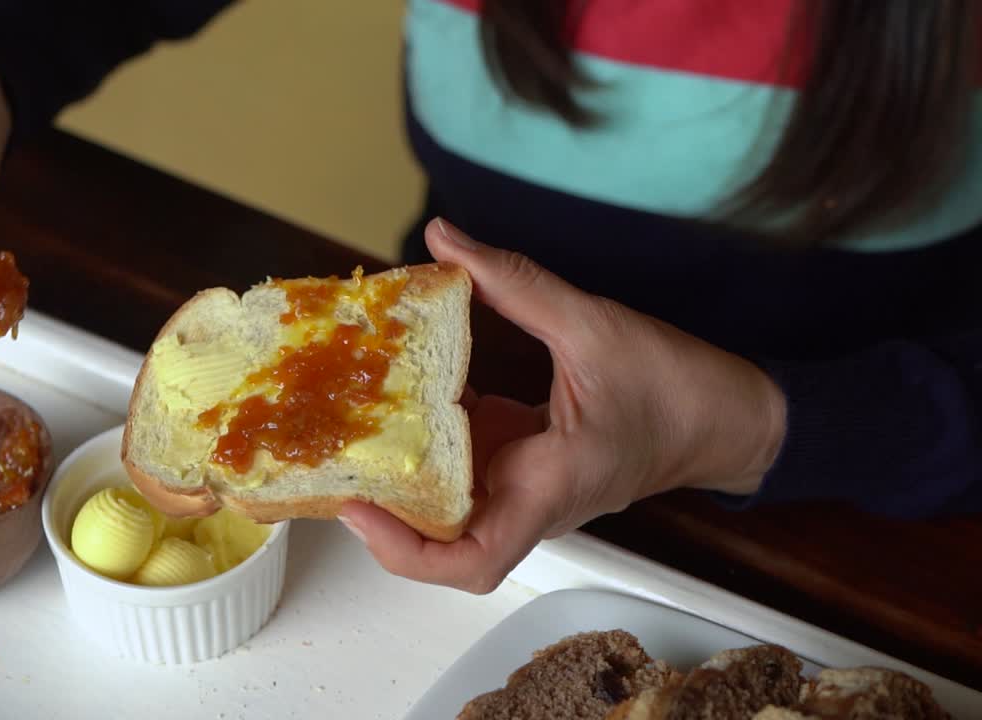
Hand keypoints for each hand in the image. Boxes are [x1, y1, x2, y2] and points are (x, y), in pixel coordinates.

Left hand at [337, 218, 785, 593]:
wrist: (731, 417)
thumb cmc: (678, 389)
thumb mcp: (594, 325)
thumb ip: (517, 281)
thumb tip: (445, 238)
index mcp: (549, 487)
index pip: (471, 558)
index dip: (406, 550)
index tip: (361, 509)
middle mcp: (531, 500)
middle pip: (443, 539)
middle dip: (386, 511)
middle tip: (338, 457)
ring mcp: (528, 486)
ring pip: (451, 502)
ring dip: (405, 471)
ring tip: (354, 424)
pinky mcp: (529, 462)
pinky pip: (470, 462)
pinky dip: (435, 435)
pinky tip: (409, 391)